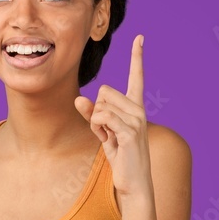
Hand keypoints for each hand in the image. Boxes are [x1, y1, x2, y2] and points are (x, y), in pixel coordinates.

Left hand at [74, 34, 153, 201]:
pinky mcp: (130, 131)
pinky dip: (98, 128)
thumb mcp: (104, 132)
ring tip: (110, 138)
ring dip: (97, 123)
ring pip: (101, 104)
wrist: (134, 182)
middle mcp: (139, 109)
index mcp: (136, 106)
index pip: (137, 76)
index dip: (137, 57)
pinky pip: (102, 117)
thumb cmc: (121, 156)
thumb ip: (92, 115)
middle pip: (104, 90)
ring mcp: (137, 119)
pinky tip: (110, 142)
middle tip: (107, 132)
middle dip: (97, 110)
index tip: (140, 37)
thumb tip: (78, 99)